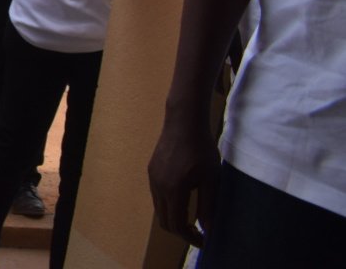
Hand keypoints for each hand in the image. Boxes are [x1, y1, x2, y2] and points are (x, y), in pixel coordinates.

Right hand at [148, 115, 221, 245]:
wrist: (184, 122)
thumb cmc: (202, 149)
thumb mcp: (211, 180)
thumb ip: (208, 206)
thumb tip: (208, 230)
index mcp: (173, 189)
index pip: (176, 225)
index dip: (190, 238)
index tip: (204, 241)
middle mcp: (158, 186)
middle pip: (164, 220)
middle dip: (181, 231)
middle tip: (199, 232)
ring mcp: (152, 177)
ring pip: (159, 209)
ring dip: (174, 218)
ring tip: (192, 218)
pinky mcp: (152, 170)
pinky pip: (157, 196)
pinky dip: (169, 206)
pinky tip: (184, 199)